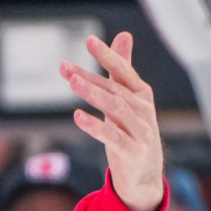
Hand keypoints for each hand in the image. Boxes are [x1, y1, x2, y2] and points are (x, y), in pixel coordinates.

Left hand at [63, 33, 165, 210]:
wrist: (144, 175)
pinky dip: (95, 126)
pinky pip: (112, 136)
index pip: (123, 71)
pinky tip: (78, 116)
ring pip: (115, 109)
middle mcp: (143, 110)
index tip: (90, 40)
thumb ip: (123, 69)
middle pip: (114, 89)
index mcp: (142, 94)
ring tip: (72, 83)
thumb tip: (124, 35)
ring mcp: (140, 131)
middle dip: (89, 77)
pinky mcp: (132, 151)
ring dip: (93, 95)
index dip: (108, 56)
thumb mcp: (127, 99)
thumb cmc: (132, 131)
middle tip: (65, 67)